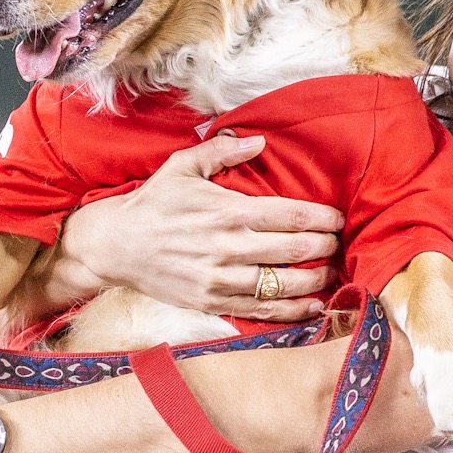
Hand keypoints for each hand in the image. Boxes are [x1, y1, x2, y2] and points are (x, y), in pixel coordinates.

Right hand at [49, 133, 342, 319]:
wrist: (115, 246)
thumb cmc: (151, 204)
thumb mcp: (182, 167)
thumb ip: (222, 152)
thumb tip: (259, 141)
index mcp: (229, 210)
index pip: (293, 215)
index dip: (324, 218)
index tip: (337, 219)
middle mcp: (230, 246)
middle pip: (297, 250)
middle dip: (326, 247)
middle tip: (336, 244)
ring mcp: (222, 278)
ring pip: (285, 283)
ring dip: (316, 280)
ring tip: (329, 272)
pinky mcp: (213, 301)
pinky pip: (263, 310)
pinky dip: (293, 311)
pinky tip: (312, 306)